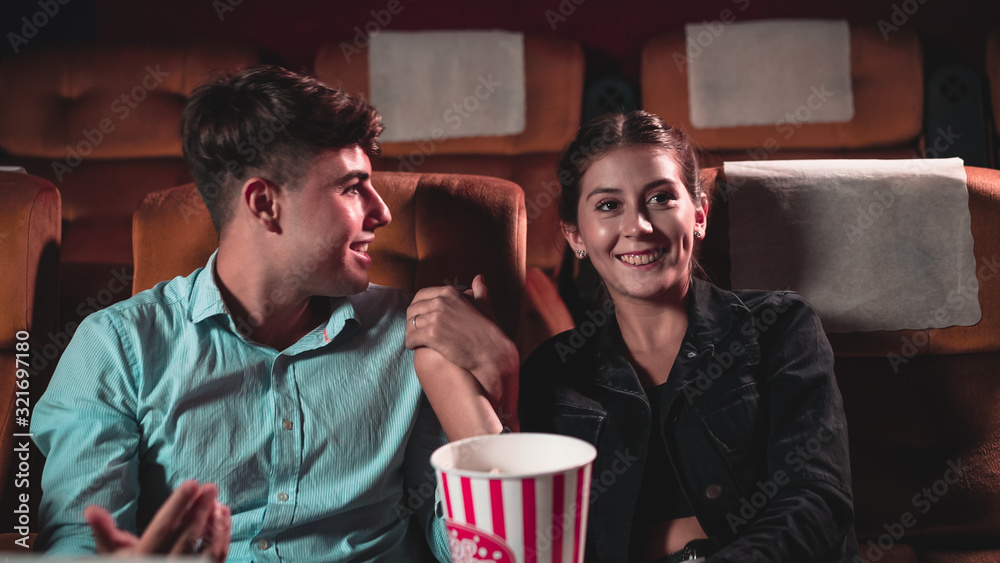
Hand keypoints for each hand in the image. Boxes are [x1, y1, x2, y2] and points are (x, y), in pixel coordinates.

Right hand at [85, 480, 230, 560]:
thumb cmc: (126, 562)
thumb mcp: (111, 550)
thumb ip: (103, 530)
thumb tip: (90, 509)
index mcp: (144, 554)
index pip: (163, 526)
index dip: (177, 504)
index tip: (192, 483)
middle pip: (188, 535)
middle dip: (201, 509)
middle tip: (211, 487)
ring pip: (207, 548)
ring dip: (215, 523)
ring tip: (218, 502)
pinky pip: (216, 555)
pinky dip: (223, 535)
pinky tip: (223, 516)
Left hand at [406, 275, 517, 409]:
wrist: (491, 353)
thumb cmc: (489, 332)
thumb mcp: (484, 306)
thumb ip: (479, 291)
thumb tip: (479, 277)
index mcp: (450, 292)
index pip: (421, 295)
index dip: (417, 307)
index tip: (419, 316)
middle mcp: (440, 302)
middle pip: (413, 309)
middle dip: (411, 320)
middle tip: (414, 330)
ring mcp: (435, 318)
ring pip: (410, 324)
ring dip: (410, 332)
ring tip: (414, 340)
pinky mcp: (432, 335)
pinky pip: (411, 338)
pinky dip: (410, 343)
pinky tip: (415, 347)